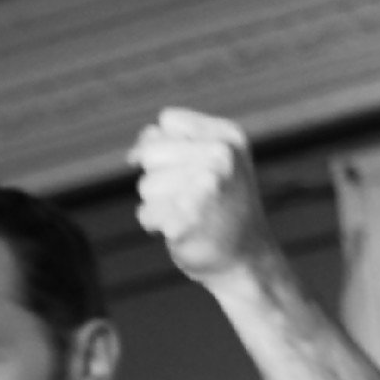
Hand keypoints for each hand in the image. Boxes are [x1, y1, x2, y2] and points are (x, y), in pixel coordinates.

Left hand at [129, 107, 273, 282]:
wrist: (246, 258)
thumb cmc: (221, 205)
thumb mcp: (214, 160)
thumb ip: (176, 140)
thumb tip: (134, 151)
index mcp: (227, 137)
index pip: (167, 121)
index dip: (162, 143)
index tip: (181, 166)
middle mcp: (220, 158)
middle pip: (149, 153)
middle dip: (157, 176)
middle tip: (185, 195)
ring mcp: (205, 188)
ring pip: (145, 185)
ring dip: (156, 203)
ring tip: (186, 213)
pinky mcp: (187, 219)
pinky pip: (146, 214)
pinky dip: (155, 225)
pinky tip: (180, 230)